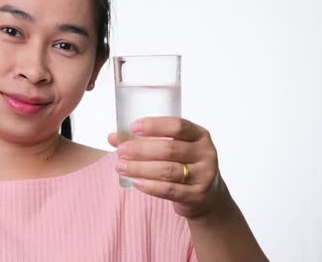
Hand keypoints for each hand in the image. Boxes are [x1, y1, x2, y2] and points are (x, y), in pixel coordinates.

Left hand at [109, 117, 223, 218]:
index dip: (154, 125)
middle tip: (121, 151)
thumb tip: (112, 137)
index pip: (178, 125)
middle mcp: (205, 153)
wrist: (208, 195)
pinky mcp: (198, 195)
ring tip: (121, 166)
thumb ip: (145, 141)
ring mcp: (204, 175)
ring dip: (140, 168)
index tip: (132, 127)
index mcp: (199, 135)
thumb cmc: (184, 164)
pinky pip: (170, 190)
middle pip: (169, 149)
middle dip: (141, 150)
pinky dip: (150, 186)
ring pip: (167, 170)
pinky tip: (135, 182)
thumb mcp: (172, 148)